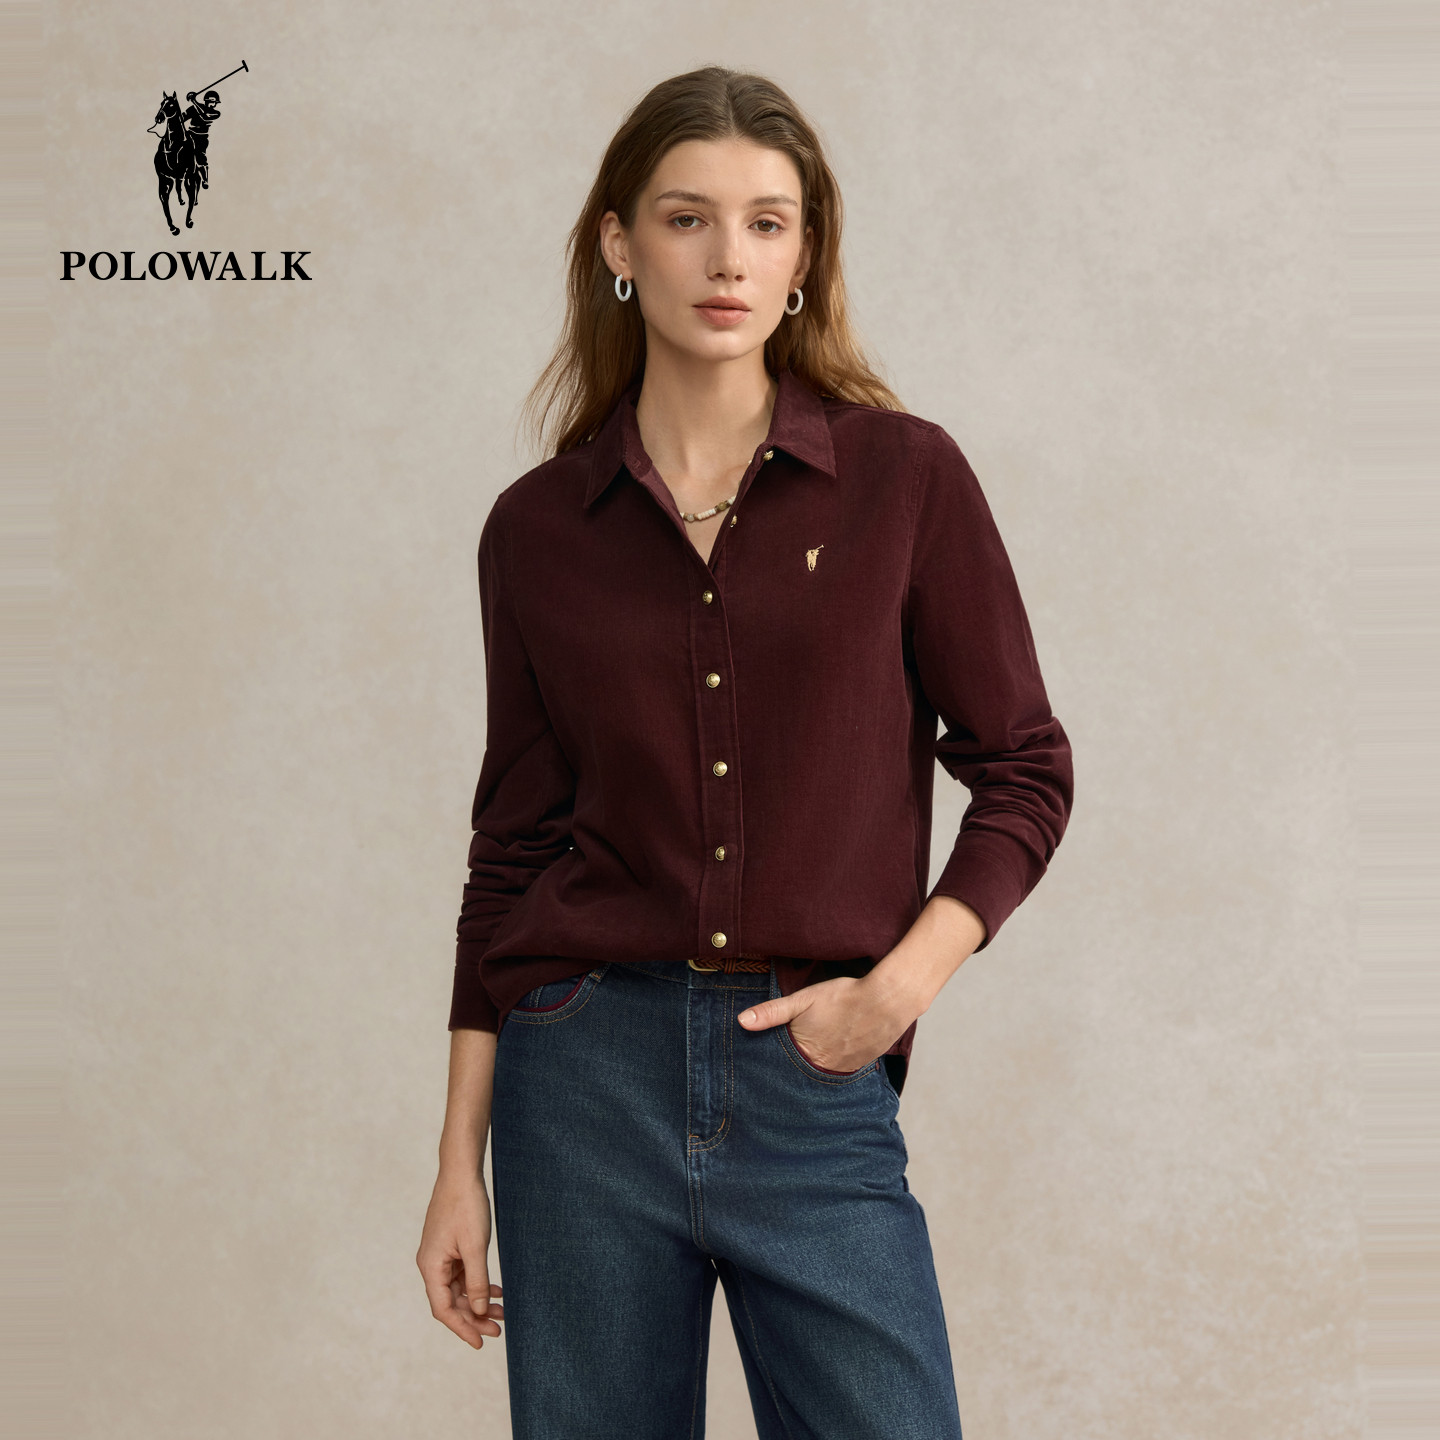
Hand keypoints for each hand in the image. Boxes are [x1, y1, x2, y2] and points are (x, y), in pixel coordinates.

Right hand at [417, 1168, 504, 1349]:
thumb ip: (476, 1280)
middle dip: (474, 1317)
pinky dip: (478, 1284)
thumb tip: (477, 1310)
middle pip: (451, 1302)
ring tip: (502, 1312)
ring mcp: (440, 1255)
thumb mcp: (475, 1247)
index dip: (462, 1328)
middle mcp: (431, 1264)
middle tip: (498, 1329)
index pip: (443, 1309)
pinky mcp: (450, 1247)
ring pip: (459, 1289)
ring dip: (478, 1301)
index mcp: (430, 1266)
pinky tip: (496, 1290)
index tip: (480, 1343)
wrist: (461, 1173)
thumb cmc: (466, 1206)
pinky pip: (462, 1274)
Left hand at [736, 973, 914, 1073]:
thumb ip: (772, 1012)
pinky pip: (843, 1069)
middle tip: (795, 1057)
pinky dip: (837, 1061)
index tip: (767, 1064)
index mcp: (807, 1054)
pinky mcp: (862, 1064)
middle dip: (797, 1067)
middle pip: (805, 1072)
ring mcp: (846, 1068)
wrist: (886, 1000)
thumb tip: (742, 1021)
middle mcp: (825, 1068)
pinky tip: (837, 1048)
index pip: (784, 1067)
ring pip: (825, 1072)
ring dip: (818, 1065)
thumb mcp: (802, 999)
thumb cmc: (843, 997)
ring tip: (816, 1051)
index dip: (777, 1063)